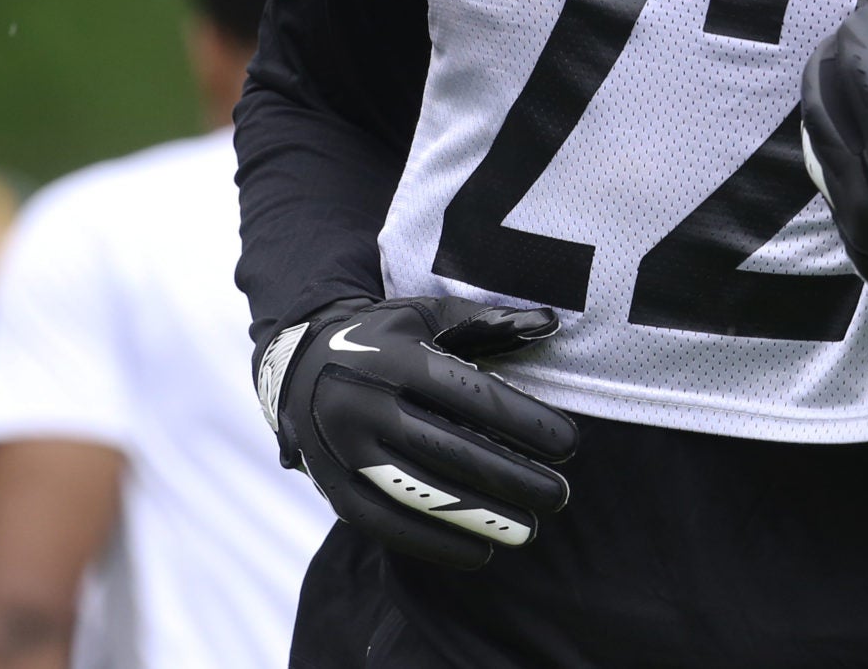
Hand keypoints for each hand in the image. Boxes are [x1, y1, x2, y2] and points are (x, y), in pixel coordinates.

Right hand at [254, 296, 576, 568]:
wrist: (299, 368)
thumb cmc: (388, 339)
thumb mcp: (430, 315)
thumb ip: (490, 323)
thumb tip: (551, 323)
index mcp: (392, 357)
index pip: (466, 392)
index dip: (521, 420)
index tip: (569, 444)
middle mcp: (360, 403)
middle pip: (445, 448)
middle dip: (509, 476)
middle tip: (559, 496)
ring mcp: (341, 450)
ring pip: (415, 492)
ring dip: (476, 517)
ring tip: (527, 530)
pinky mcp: (330, 487)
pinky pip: (383, 524)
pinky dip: (431, 542)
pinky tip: (478, 552)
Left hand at [799, 1, 867, 364]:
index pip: (854, 74)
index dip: (860, 32)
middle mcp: (858, 193)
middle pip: (818, 106)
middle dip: (829, 58)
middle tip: (854, 33)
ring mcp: (854, 227)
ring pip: (815, 147)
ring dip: (825, 101)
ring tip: (848, 73)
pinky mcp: (860, 251)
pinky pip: (830, 183)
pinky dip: (836, 143)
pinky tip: (861, 131)